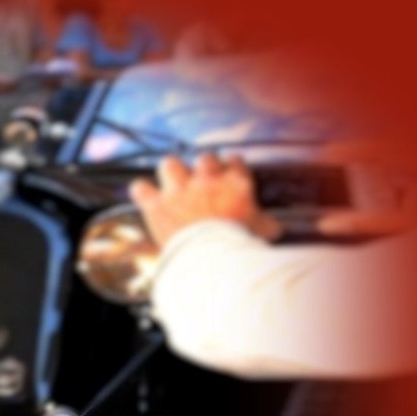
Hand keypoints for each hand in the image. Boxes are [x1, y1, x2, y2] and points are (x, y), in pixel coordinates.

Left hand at [129, 151, 282, 248]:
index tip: (224, 173)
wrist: (213, 257)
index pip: (233, 160)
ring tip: (170, 183)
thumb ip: (267, 223)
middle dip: (199, 168)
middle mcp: (207, 180)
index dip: (227, 166)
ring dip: (169, 172)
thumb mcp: (263, 230)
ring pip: (169, 164)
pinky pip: (140, 188)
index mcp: (235, 182)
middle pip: (202, 158)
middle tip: (197, 182)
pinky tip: (144, 197)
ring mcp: (179, 190)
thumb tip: (276, 228)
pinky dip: (141, 192)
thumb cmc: (241, 244)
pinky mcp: (157, 205)